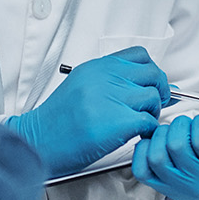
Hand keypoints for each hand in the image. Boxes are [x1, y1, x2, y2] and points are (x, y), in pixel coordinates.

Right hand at [5, 47, 170, 175]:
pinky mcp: (118, 122)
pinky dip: (148, 131)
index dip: (150, 71)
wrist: (38, 143)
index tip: (149, 84)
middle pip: (152, 74)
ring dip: (152, 113)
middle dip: (159, 90)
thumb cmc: (56, 122)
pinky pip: (149, 122)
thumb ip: (110, 82)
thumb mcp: (80, 88)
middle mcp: (105, 78)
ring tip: (140, 123)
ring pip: (153, 98)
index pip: (139, 56)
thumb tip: (141, 85)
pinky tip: (137, 135)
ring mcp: (112, 98)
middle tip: (154, 104)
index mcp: (96, 68)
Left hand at [132, 113, 198, 199]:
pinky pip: (142, 167)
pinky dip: (143, 150)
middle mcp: (195, 179)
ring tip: (171, 131)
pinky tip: (155, 142)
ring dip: (160, 136)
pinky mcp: (157, 185)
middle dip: (179, 125)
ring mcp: (174, 184)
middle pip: (177, 146)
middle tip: (186, 123)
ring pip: (157, 156)